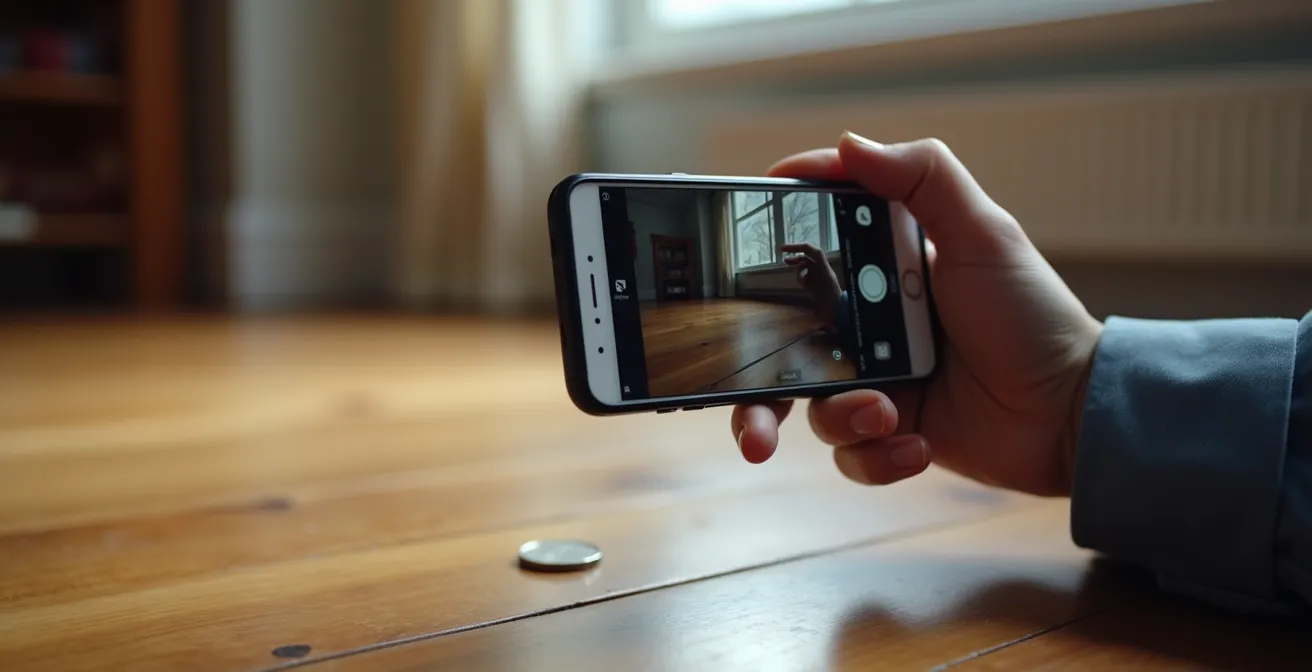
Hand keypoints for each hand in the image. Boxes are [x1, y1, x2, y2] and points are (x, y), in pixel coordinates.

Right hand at [731, 132, 1102, 496]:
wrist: (1071, 415)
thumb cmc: (1034, 317)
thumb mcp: (984, 234)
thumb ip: (924, 178)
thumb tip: (847, 144)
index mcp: (882, 270)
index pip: (810, 251)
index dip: (774, 250)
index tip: (747, 249)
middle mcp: (869, 326)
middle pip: (784, 345)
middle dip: (756, 377)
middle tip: (742, 395)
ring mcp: (877, 381)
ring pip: (811, 406)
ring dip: (839, 417)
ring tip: (884, 415)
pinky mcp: (891, 433)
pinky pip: (850, 453)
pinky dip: (876, 455)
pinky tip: (917, 445)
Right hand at [780, 242, 841, 327]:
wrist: (836, 311)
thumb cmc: (832, 297)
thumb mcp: (826, 279)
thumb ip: (819, 267)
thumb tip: (806, 258)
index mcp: (823, 265)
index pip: (809, 250)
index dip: (796, 247)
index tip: (782, 249)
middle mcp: (820, 269)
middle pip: (806, 256)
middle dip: (795, 254)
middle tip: (782, 254)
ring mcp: (817, 277)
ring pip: (804, 266)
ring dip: (797, 267)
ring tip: (788, 265)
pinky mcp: (814, 285)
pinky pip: (804, 277)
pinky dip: (800, 277)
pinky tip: (802, 284)